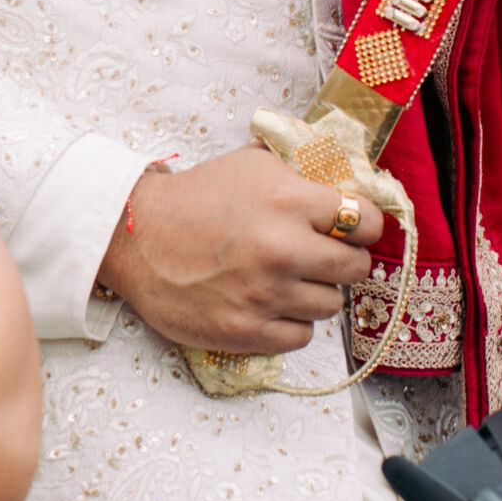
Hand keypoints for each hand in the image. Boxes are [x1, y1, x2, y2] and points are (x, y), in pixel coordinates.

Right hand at [98, 145, 382, 358]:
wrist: (135, 238)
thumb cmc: (195, 198)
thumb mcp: (251, 164)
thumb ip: (302, 171)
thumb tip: (347, 178)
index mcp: (289, 201)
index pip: (366, 221)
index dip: (364, 226)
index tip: (354, 229)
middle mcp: (283, 249)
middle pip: (356, 267)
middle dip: (345, 260)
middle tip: (324, 256)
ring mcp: (266, 294)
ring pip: (332, 305)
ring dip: (316, 292)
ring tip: (289, 279)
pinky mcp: (248, 331)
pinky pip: (303, 336)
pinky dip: (292, 322)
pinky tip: (272, 303)